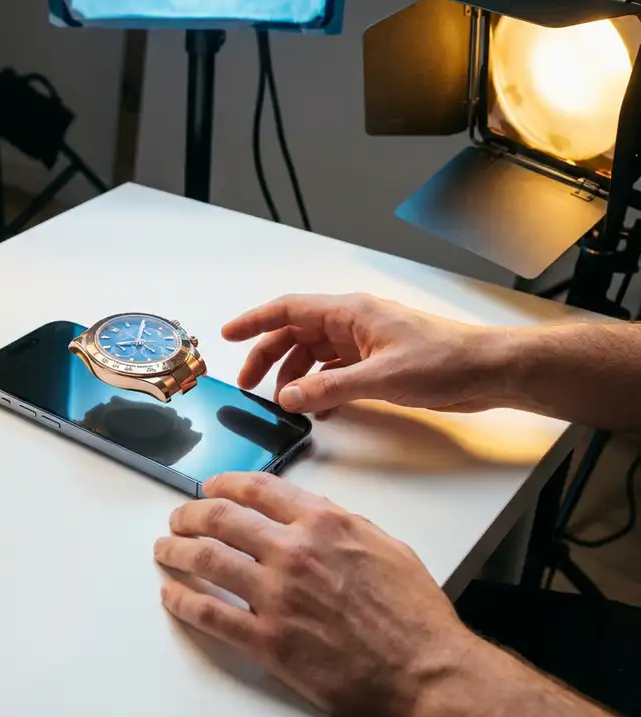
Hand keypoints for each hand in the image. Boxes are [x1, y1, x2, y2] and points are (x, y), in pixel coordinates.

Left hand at [154, 473, 478, 716]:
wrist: (426, 671)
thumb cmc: (414, 613)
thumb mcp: (384, 546)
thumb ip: (340, 524)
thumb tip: (307, 513)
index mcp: (323, 523)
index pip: (256, 488)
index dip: (223, 484)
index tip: (208, 487)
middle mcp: (294, 551)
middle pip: (221, 518)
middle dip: (189, 514)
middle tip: (178, 519)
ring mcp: (277, 596)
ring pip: (206, 559)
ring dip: (176, 551)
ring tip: (165, 549)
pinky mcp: (268, 641)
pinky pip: (209, 613)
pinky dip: (182, 601)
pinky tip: (172, 595)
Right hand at [222, 293, 511, 414]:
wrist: (489, 371)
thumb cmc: (446, 361)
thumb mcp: (381, 377)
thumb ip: (330, 389)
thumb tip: (289, 397)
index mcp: (350, 312)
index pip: (289, 309)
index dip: (254, 322)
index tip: (228, 335)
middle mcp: (353, 323)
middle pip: (296, 334)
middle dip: (268, 357)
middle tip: (249, 384)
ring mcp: (364, 343)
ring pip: (314, 355)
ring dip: (295, 377)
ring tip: (284, 402)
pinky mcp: (377, 363)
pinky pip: (335, 372)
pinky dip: (320, 388)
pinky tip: (316, 407)